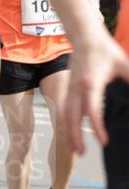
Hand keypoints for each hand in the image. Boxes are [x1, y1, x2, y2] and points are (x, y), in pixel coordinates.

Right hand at [65, 32, 128, 152]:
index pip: (92, 110)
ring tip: (74, 149)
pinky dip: (66, 123)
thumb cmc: (103, 49)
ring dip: (68, 132)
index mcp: (91, 83)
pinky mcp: (69, 88)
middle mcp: (77, 88)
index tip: (103, 141)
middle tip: (81, 153)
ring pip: (65, 114)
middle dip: (74, 136)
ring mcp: (71, 88)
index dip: (96, 127)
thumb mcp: (123, 64)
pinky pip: (65, 109)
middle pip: (72, 116)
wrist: (84, 35)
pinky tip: (70, 132)